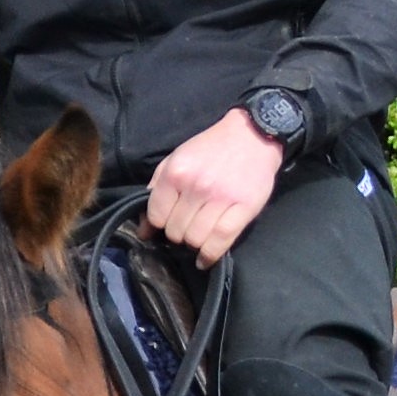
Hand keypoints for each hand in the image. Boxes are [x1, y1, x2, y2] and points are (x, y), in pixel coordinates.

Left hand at [145, 109, 281, 264]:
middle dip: (177, 233)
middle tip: (186, 226)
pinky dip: (209, 255)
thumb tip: (144, 226)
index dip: (158, 224)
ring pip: (195, 240)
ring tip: (198, 235)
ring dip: (193, 243)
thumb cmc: (211, 148)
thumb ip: (157, 188)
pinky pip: (220, 241)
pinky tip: (204, 259)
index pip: (156, 216)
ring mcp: (221, 199)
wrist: (252, 136)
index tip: (165, 223)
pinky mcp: (244, 208)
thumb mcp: (177, 158)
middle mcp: (196, 186)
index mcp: (176, 173)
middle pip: (175, 231)